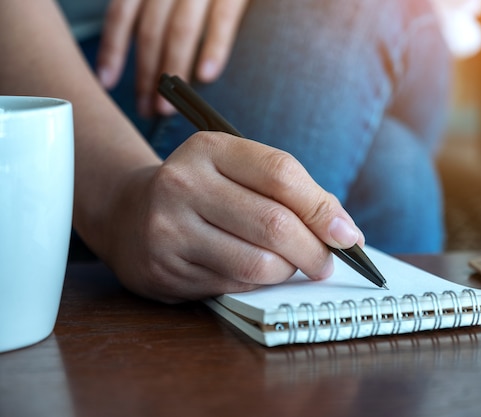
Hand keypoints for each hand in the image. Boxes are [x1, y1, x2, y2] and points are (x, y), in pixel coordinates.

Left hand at [96, 0, 247, 115]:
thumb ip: (157, 7)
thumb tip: (146, 48)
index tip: (106, 81)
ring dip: (172, 72)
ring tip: (168, 107)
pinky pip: (222, 21)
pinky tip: (205, 77)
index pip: (123, 13)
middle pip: (150, 31)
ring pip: (180, 31)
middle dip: (146, 75)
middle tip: (145, 109)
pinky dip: (213, 50)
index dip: (113, 49)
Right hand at [104, 132, 363, 302]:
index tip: (347, 234)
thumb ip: (289, 190)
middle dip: (315, 250)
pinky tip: (254, 272)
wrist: (128, 213)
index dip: (323, 208)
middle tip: (327, 261)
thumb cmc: (201, 190)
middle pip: (275, 224)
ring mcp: (170, 229)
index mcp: (209, 149)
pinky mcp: (166, 269)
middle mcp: (184, 184)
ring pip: (258, 264)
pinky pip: (235, 285)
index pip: (281, 174)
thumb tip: (342, 230)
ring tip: (290, 265)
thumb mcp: (237, 170)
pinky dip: (258, 284)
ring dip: (288, 271)